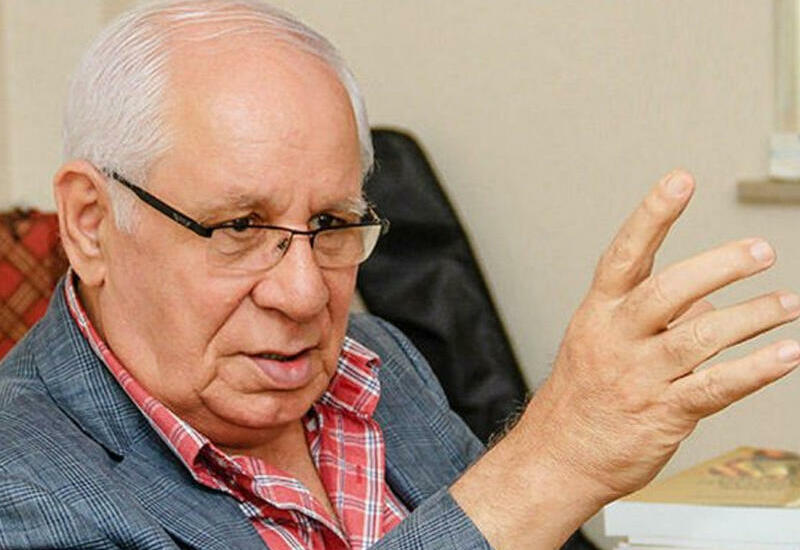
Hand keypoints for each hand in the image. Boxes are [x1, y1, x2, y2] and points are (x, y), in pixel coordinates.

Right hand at [451, 170, 799, 549]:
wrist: (559, 455)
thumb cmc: (582, 395)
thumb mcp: (602, 341)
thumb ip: (659, 317)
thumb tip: (714, 302)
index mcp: (599, 312)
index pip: (626, 254)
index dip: (652, 215)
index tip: (680, 180)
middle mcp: (617, 338)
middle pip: (667, 291)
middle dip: (718, 267)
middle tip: (760, 252)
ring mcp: (640, 376)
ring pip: (700, 338)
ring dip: (752, 317)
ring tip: (788, 305)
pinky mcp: (663, 413)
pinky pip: (716, 387)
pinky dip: (756, 369)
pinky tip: (786, 355)